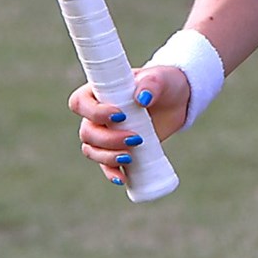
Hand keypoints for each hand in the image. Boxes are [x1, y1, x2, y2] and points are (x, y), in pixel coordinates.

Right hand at [69, 64, 189, 184]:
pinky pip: (105, 165)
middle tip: (135, 139)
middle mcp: (96, 114)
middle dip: (108, 139)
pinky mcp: (117, 149)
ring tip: (130, 157)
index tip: (120, 116)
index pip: (80, 103)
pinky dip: (110, 172)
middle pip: (87, 132)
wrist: (177, 101)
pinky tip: (122, 178)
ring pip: (92, 150)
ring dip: (107, 157)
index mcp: (99, 91)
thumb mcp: (160, 78)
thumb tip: (141, 98)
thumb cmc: (164, 83)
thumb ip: (151, 83)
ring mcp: (105, 133)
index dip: (95, 113)